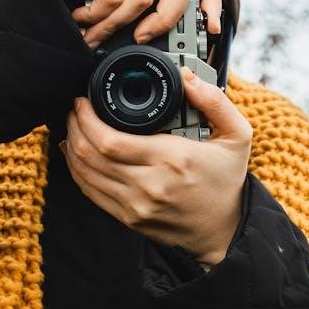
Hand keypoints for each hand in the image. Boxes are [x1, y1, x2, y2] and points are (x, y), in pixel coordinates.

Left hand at [61, 66, 251, 267]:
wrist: (224, 231)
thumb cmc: (226, 182)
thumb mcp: (237, 136)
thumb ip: (215, 101)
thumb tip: (187, 77)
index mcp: (172, 159)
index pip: (110, 140)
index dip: (86, 118)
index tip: (83, 101)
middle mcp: (149, 184)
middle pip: (90, 155)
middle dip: (74, 127)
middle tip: (75, 110)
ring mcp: (135, 205)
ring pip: (84, 174)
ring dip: (71, 147)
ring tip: (73, 128)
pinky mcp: (128, 218)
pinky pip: (91, 192)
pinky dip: (77, 171)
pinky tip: (76, 154)